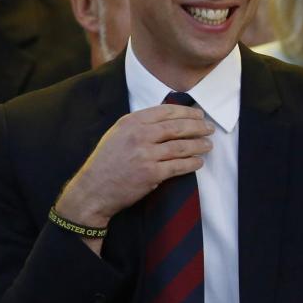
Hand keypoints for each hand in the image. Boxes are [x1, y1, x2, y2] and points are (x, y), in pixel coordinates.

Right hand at [55, 104, 213, 230]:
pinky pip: (179, 166)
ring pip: (181, 146)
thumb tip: (168, 118)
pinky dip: (192, 163)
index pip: (165, 111)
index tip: (198, 114)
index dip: (186, 112)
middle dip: (197, 126)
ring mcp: (145, 155)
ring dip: (199, 145)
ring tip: (208, 145)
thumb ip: (139, 125)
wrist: (92, 190)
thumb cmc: (106, 162)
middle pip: (177, 127)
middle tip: (209, 128)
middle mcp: (138, 135)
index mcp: (130, 122)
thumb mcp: (117, 135)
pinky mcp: (151, 174)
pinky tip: (198, 161)